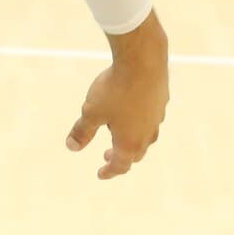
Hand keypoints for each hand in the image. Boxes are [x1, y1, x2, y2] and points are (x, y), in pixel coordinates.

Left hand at [67, 15, 168, 180]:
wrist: (143, 61)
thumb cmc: (115, 89)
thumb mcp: (92, 112)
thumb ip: (82, 131)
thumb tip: (71, 147)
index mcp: (129, 142)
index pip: (120, 165)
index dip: (109, 171)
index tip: (100, 173)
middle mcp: (147, 134)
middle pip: (135, 154)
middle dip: (121, 157)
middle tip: (107, 155)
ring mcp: (157, 117)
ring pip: (146, 137)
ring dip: (132, 140)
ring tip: (119, 132)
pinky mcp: (161, 100)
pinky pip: (151, 118)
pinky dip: (140, 121)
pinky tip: (133, 110)